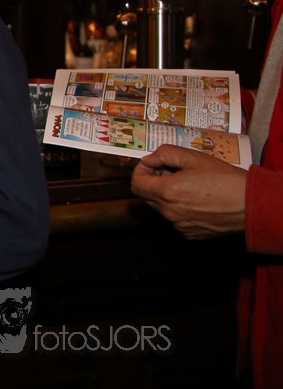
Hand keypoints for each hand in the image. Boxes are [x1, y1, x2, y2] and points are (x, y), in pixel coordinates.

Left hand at [130, 144, 247, 238]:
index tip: (151, 165)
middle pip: (148, 196)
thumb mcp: (194, 158)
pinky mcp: (191, 234)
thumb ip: (165, 154)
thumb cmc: (225, 180)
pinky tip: (198, 200)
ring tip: (190, 185)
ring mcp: (180, 226)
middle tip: (173, 171)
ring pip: (163, 208)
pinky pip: (177, 219)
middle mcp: (169, 212)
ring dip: (168, 195)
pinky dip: (181, 209)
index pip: (136, 185)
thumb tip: (150, 159)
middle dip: (155, 182)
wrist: (251, 204)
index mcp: (167, 192)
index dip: (141, 171)